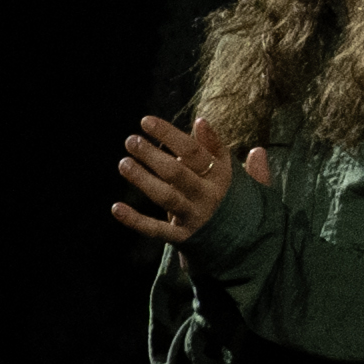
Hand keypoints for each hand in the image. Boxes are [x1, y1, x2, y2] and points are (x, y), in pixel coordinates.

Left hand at [109, 113, 247, 243]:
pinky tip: (116, 208)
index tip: (146, 121)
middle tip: (131, 141)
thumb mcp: (236, 173)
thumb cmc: (235, 201)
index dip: (170, 134)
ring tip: (124, 163)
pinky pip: (157, 229)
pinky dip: (135, 220)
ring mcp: (196, 216)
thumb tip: (202, 122)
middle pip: (177, 172)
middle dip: (152, 155)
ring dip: (143, 180)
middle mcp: (209, 195)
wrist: (246, 242)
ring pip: (166, 197)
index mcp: (223, 176)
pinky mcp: (183, 236)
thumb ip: (219, 148)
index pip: (195, 150)